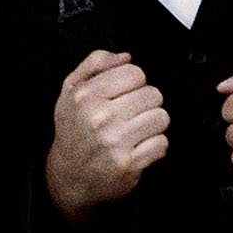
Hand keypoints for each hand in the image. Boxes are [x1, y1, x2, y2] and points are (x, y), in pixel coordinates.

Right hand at [45, 49, 168, 216]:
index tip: (126, 94)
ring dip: (153, 124)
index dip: (135, 82)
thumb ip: (95, 64)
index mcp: (86, 95)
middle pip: (153, 94)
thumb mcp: (71, 90)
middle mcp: (100, 117)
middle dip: (146, 103)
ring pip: (161, 117)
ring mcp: (115, 141)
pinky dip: (155, 146)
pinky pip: (162, 143)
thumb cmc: (73, 131)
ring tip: (136, 130)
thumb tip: (126, 57)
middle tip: (132, 114)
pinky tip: (138, 147)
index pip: (135, 73)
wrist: (69, 176)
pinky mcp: (129, 163)